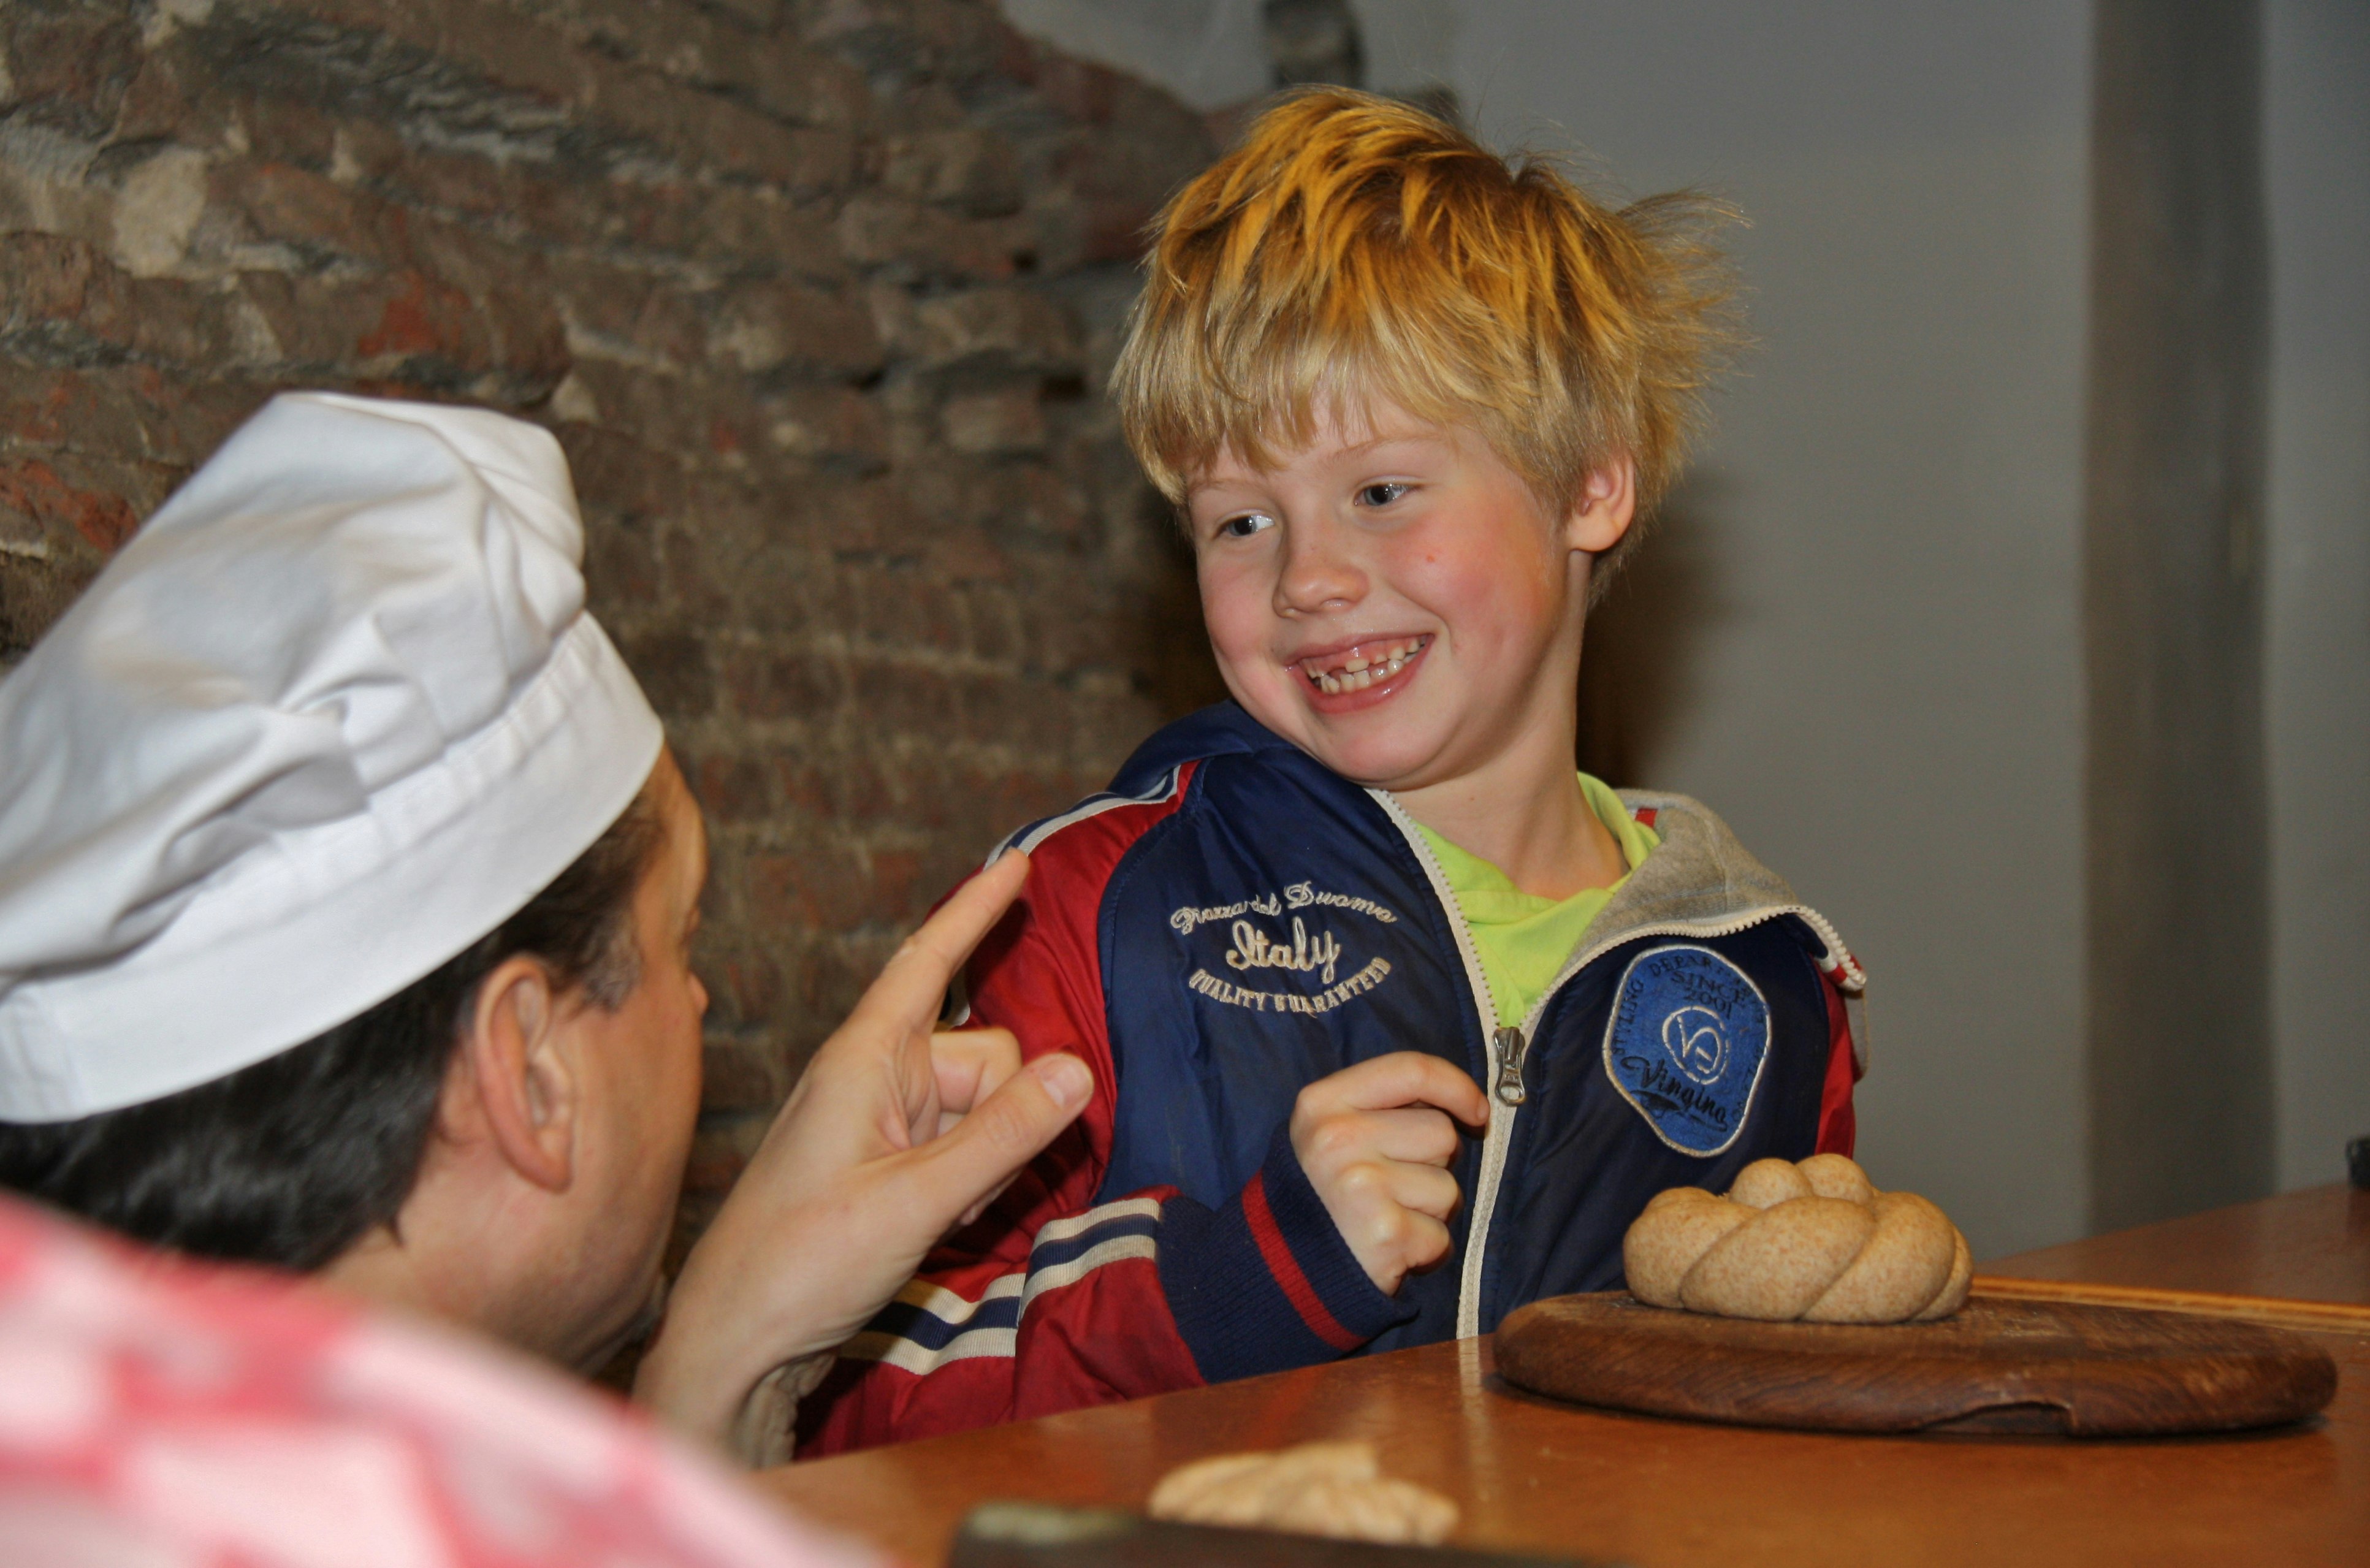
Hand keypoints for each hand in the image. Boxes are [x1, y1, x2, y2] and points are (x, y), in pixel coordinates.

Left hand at [634, 851, 1092, 1446]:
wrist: (738, 1342)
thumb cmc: (801, 1264)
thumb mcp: (916, 1202)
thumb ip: (1002, 1137)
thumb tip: (1078, 1068)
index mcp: (865, 1058)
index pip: (930, 960)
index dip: (977, 909)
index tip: (1020, 860)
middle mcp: (876, 1075)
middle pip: (990, 1054)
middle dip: (1006, 1113)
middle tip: (966, 1191)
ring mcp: (885, 1120)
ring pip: (988, 1106)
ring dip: (989, 1159)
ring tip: (944, 1218)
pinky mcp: (893, 1162)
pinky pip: (967, 1144)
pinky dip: (975, 1179)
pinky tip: (948, 1224)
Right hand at [1289, 1053, 1488, 1293]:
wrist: (1283, 1270)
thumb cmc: (1321, 1195)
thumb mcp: (1330, 1130)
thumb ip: (1384, 1106)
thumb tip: (1468, 1104)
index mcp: (1323, 1103)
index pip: (1410, 1070)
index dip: (1456, 1087)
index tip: (1478, 1112)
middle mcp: (1338, 1138)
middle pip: (1440, 1133)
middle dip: (1431, 1163)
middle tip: (1389, 1187)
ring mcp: (1361, 1185)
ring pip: (1448, 1188)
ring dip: (1429, 1209)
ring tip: (1387, 1217)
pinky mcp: (1385, 1233)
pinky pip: (1441, 1236)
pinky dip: (1424, 1249)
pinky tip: (1389, 1247)